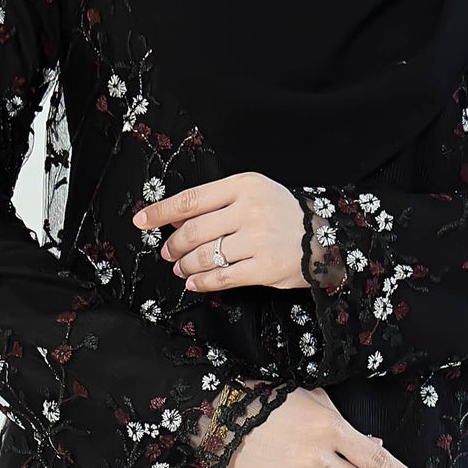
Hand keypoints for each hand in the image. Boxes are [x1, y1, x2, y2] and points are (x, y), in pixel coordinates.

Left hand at [133, 173, 307, 292]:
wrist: (326, 236)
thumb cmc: (284, 214)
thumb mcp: (253, 194)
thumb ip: (217, 203)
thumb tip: (174, 219)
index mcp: (243, 186)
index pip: (191, 199)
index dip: (160, 212)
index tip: (142, 221)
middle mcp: (250, 210)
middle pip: (194, 231)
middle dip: (173, 246)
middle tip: (168, 253)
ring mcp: (258, 240)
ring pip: (205, 255)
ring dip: (185, 265)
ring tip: (181, 268)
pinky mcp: (265, 268)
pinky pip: (222, 277)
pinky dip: (202, 281)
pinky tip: (194, 282)